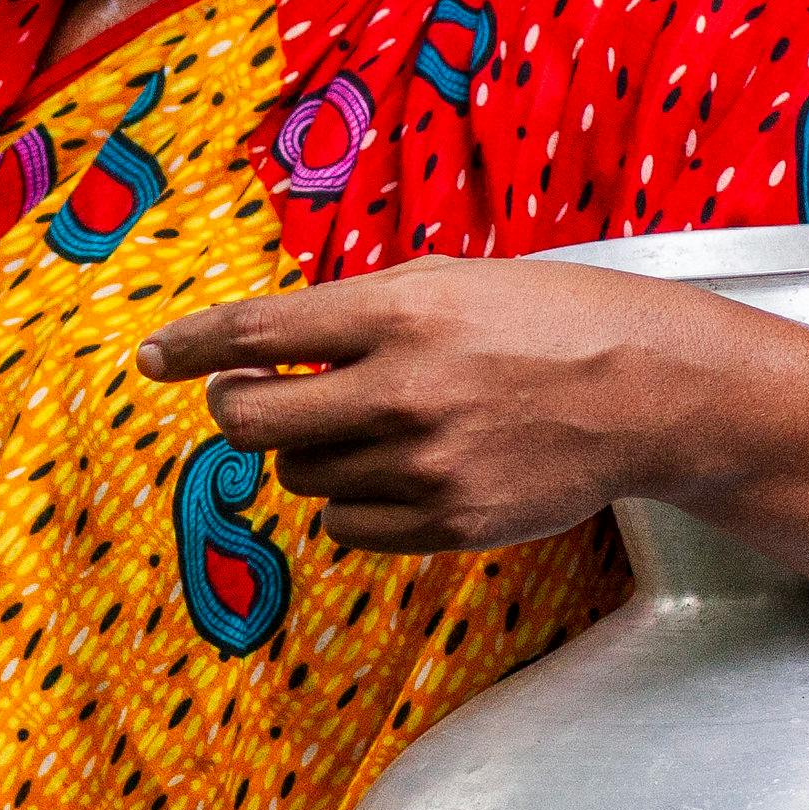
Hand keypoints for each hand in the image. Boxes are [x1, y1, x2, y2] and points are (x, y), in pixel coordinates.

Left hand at [137, 255, 781, 552]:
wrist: (653, 391)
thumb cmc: (549, 322)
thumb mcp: (451, 282)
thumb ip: (358, 314)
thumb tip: (265, 348)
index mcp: (400, 312)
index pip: (254, 333)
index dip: (190, 347)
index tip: (155, 357)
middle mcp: (404, 391)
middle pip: (253, 421)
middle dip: (238, 408)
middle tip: (250, 397)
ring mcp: (427, 465)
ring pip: (299, 476)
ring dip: (310, 452)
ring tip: (367, 425)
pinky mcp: (449, 523)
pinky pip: (345, 527)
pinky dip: (348, 503)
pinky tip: (390, 472)